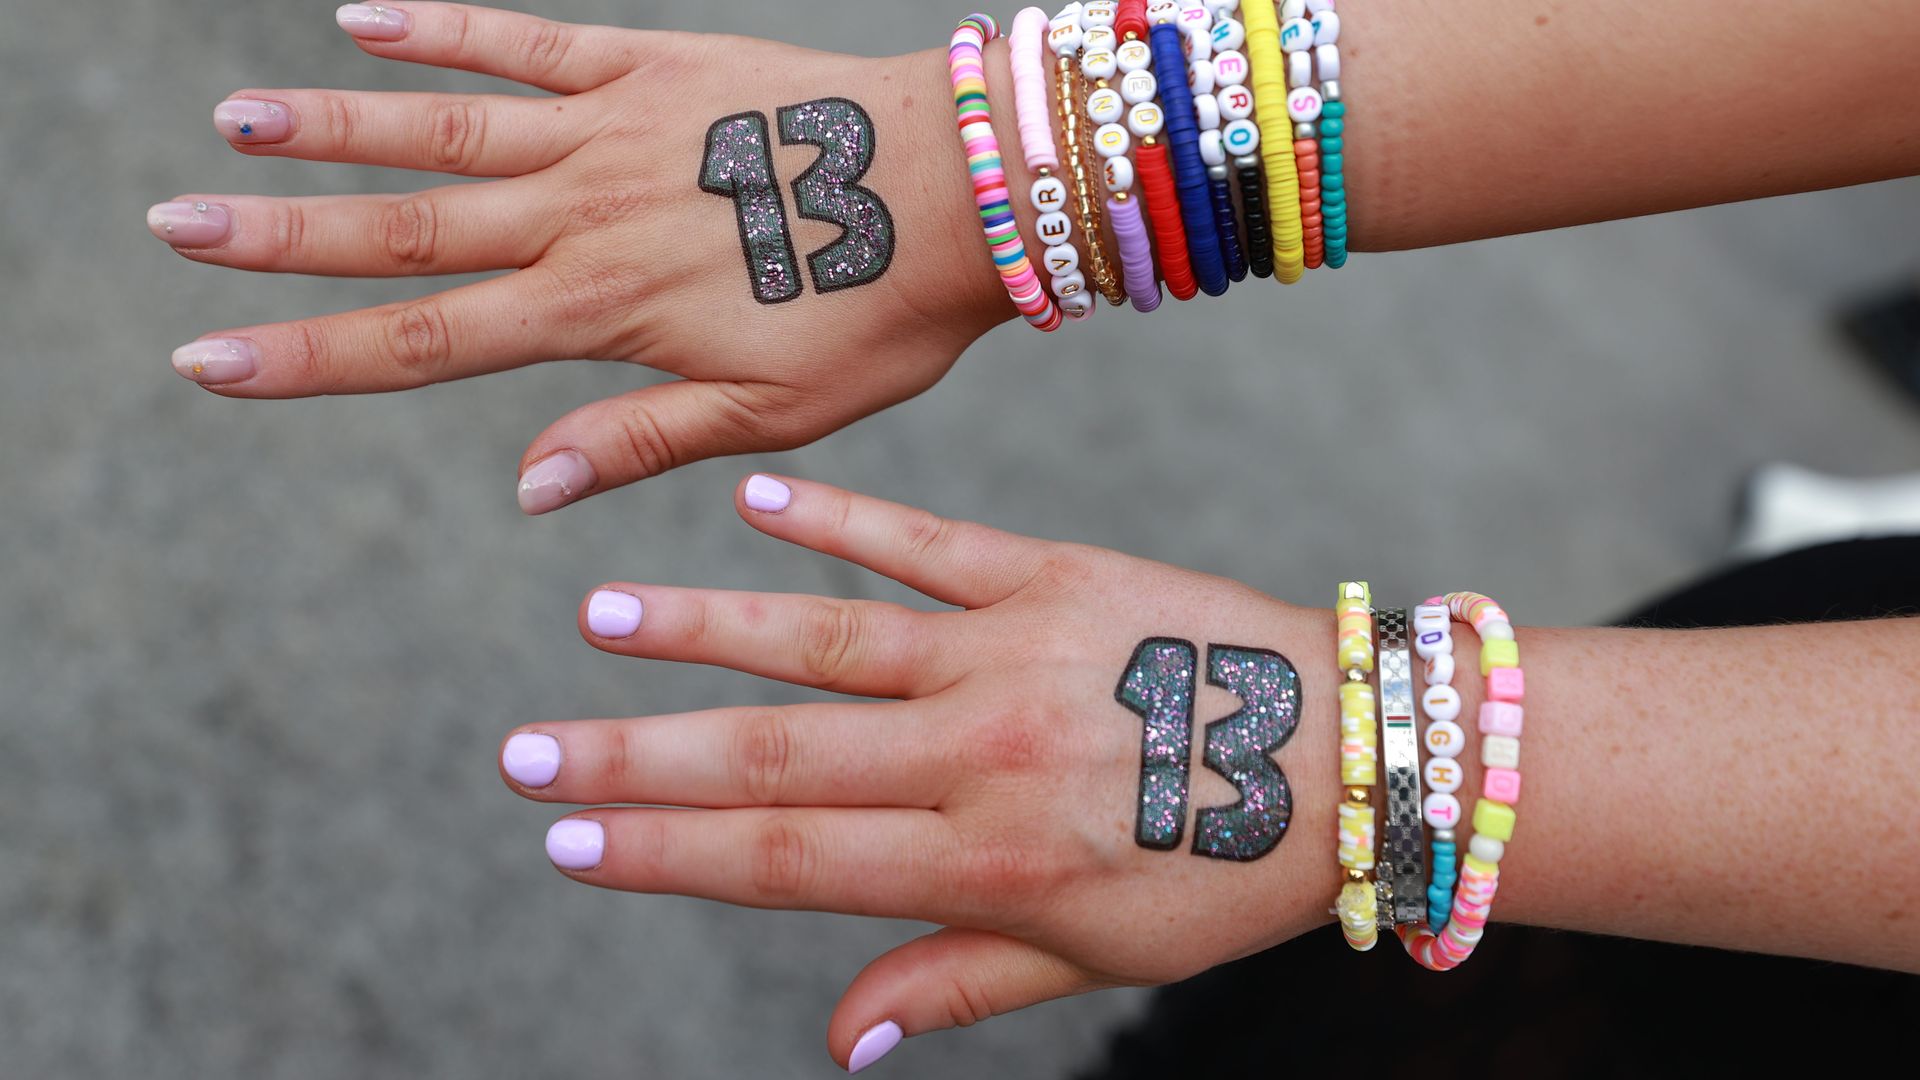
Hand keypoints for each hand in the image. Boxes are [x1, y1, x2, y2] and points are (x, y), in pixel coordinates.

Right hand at [151, 3, 1000, 512]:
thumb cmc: (878, 315)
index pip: (422, 342)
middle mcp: (583, 216)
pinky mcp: (650, 66)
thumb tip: (527, 492)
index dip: (306, 355)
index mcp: (602, 313)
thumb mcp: (771, 415)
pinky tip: (363, 19)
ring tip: (232, 122)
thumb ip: (639, 440)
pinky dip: (443, 30)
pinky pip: (525, 42)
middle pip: (402, 229)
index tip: (204, 358)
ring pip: (443, 131)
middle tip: (171, 225)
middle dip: (279, 234)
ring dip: (332, 126)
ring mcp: (610, 131)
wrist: (964, 191)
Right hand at [497, 475, 1342, 1069]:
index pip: (786, 860)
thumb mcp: (1097, 958)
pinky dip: (836, 519)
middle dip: (635, 757)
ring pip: (826, 639)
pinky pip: (926, 539)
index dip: (664, 854)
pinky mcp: (1053, 572)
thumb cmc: (1219, 874)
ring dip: (702, 629)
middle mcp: (980, 755)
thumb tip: (836, 1046)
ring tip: (597, 615)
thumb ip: (958, 985)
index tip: (564, 843)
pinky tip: (749, 500)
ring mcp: (1012, 652)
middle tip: (519, 751)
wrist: (1351, 756)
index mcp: (985, 863)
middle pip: (775, 755)